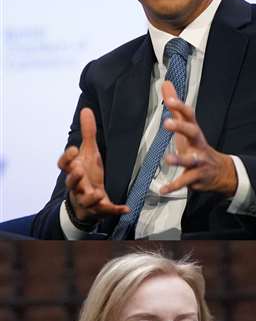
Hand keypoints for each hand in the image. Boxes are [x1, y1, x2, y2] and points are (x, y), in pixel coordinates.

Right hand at [56, 107, 129, 224]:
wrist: (86, 202)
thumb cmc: (87, 174)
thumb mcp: (89, 153)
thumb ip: (88, 134)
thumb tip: (86, 110)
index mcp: (74, 171)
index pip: (63, 165)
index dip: (67, 158)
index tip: (74, 149)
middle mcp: (77, 185)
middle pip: (71, 182)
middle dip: (75, 178)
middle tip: (81, 171)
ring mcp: (87, 198)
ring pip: (85, 199)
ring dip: (91, 197)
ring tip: (98, 193)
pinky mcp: (99, 209)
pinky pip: (106, 211)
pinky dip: (115, 210)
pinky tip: (126, 209)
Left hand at [157, 81, 238, 196]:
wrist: (222, 172)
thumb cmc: (198, 146)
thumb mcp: (187, 126)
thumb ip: (175, 107)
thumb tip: (166, 83)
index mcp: (194, 132)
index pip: (190, 116)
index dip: (181, 107)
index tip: (170, 99)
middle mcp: (199, 145)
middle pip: (193, 133)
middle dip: (181, 127)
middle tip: (168, 123)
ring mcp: (199, 161)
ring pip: (191, 160)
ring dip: (180, 159)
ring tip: (168, 159)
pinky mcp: (197, 177)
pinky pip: (185, 181)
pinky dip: (174, 186)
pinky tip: (163, 189)